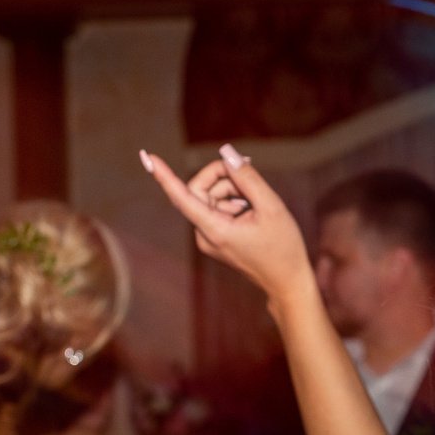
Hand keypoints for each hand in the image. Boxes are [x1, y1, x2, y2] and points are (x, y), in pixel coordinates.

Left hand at [140, 147, 315, 309]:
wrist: (287, 281)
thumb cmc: (282, 247)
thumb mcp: (271, 207)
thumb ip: (247, 177)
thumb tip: (226, 153)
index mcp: (215, 231)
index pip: (182, 197)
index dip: (164, 175)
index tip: (147, 157)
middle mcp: (204, 235)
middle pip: (200, 189)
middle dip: (224, 178)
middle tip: (251, 178)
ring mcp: (208, 237)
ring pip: (211, 196)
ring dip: (234, 191)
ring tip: (258, 206)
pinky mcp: (214, 237)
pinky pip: (217, 208)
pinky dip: (234, 202)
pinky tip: (252, 213)